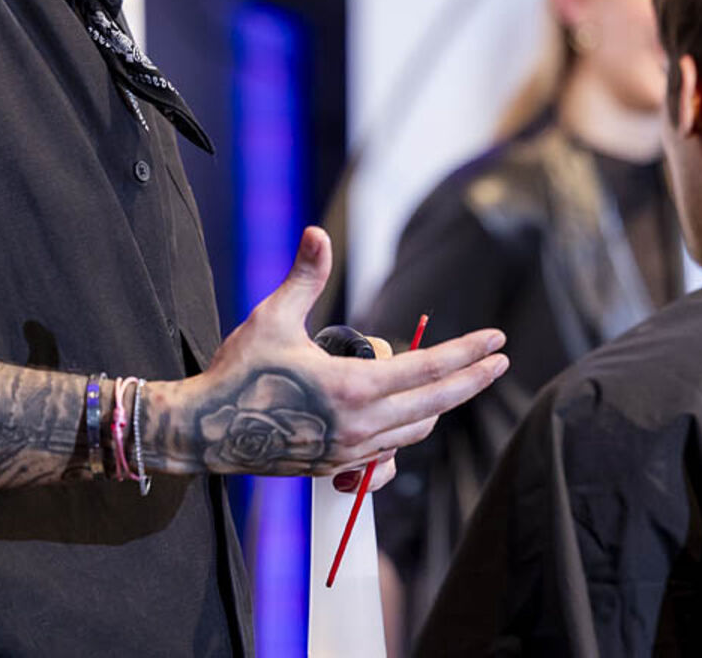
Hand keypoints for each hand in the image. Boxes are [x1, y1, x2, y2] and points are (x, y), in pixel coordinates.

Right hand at [144, 227, 506, 479]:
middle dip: (472, 380)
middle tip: (500, 361)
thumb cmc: (237, 373)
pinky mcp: (335, 468)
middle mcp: (359, 426)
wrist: (202, 432)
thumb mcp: (273, 319)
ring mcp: (349, 452)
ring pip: (415, 431)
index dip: (467, 353)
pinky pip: (389, 452)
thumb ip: (305, 276)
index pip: (428, 369)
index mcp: (352, 388)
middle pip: (435, 404)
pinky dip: (405, 431)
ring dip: (439, 406)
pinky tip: (405, 417)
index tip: (497, 341)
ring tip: (454, 382)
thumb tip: (317, 232)